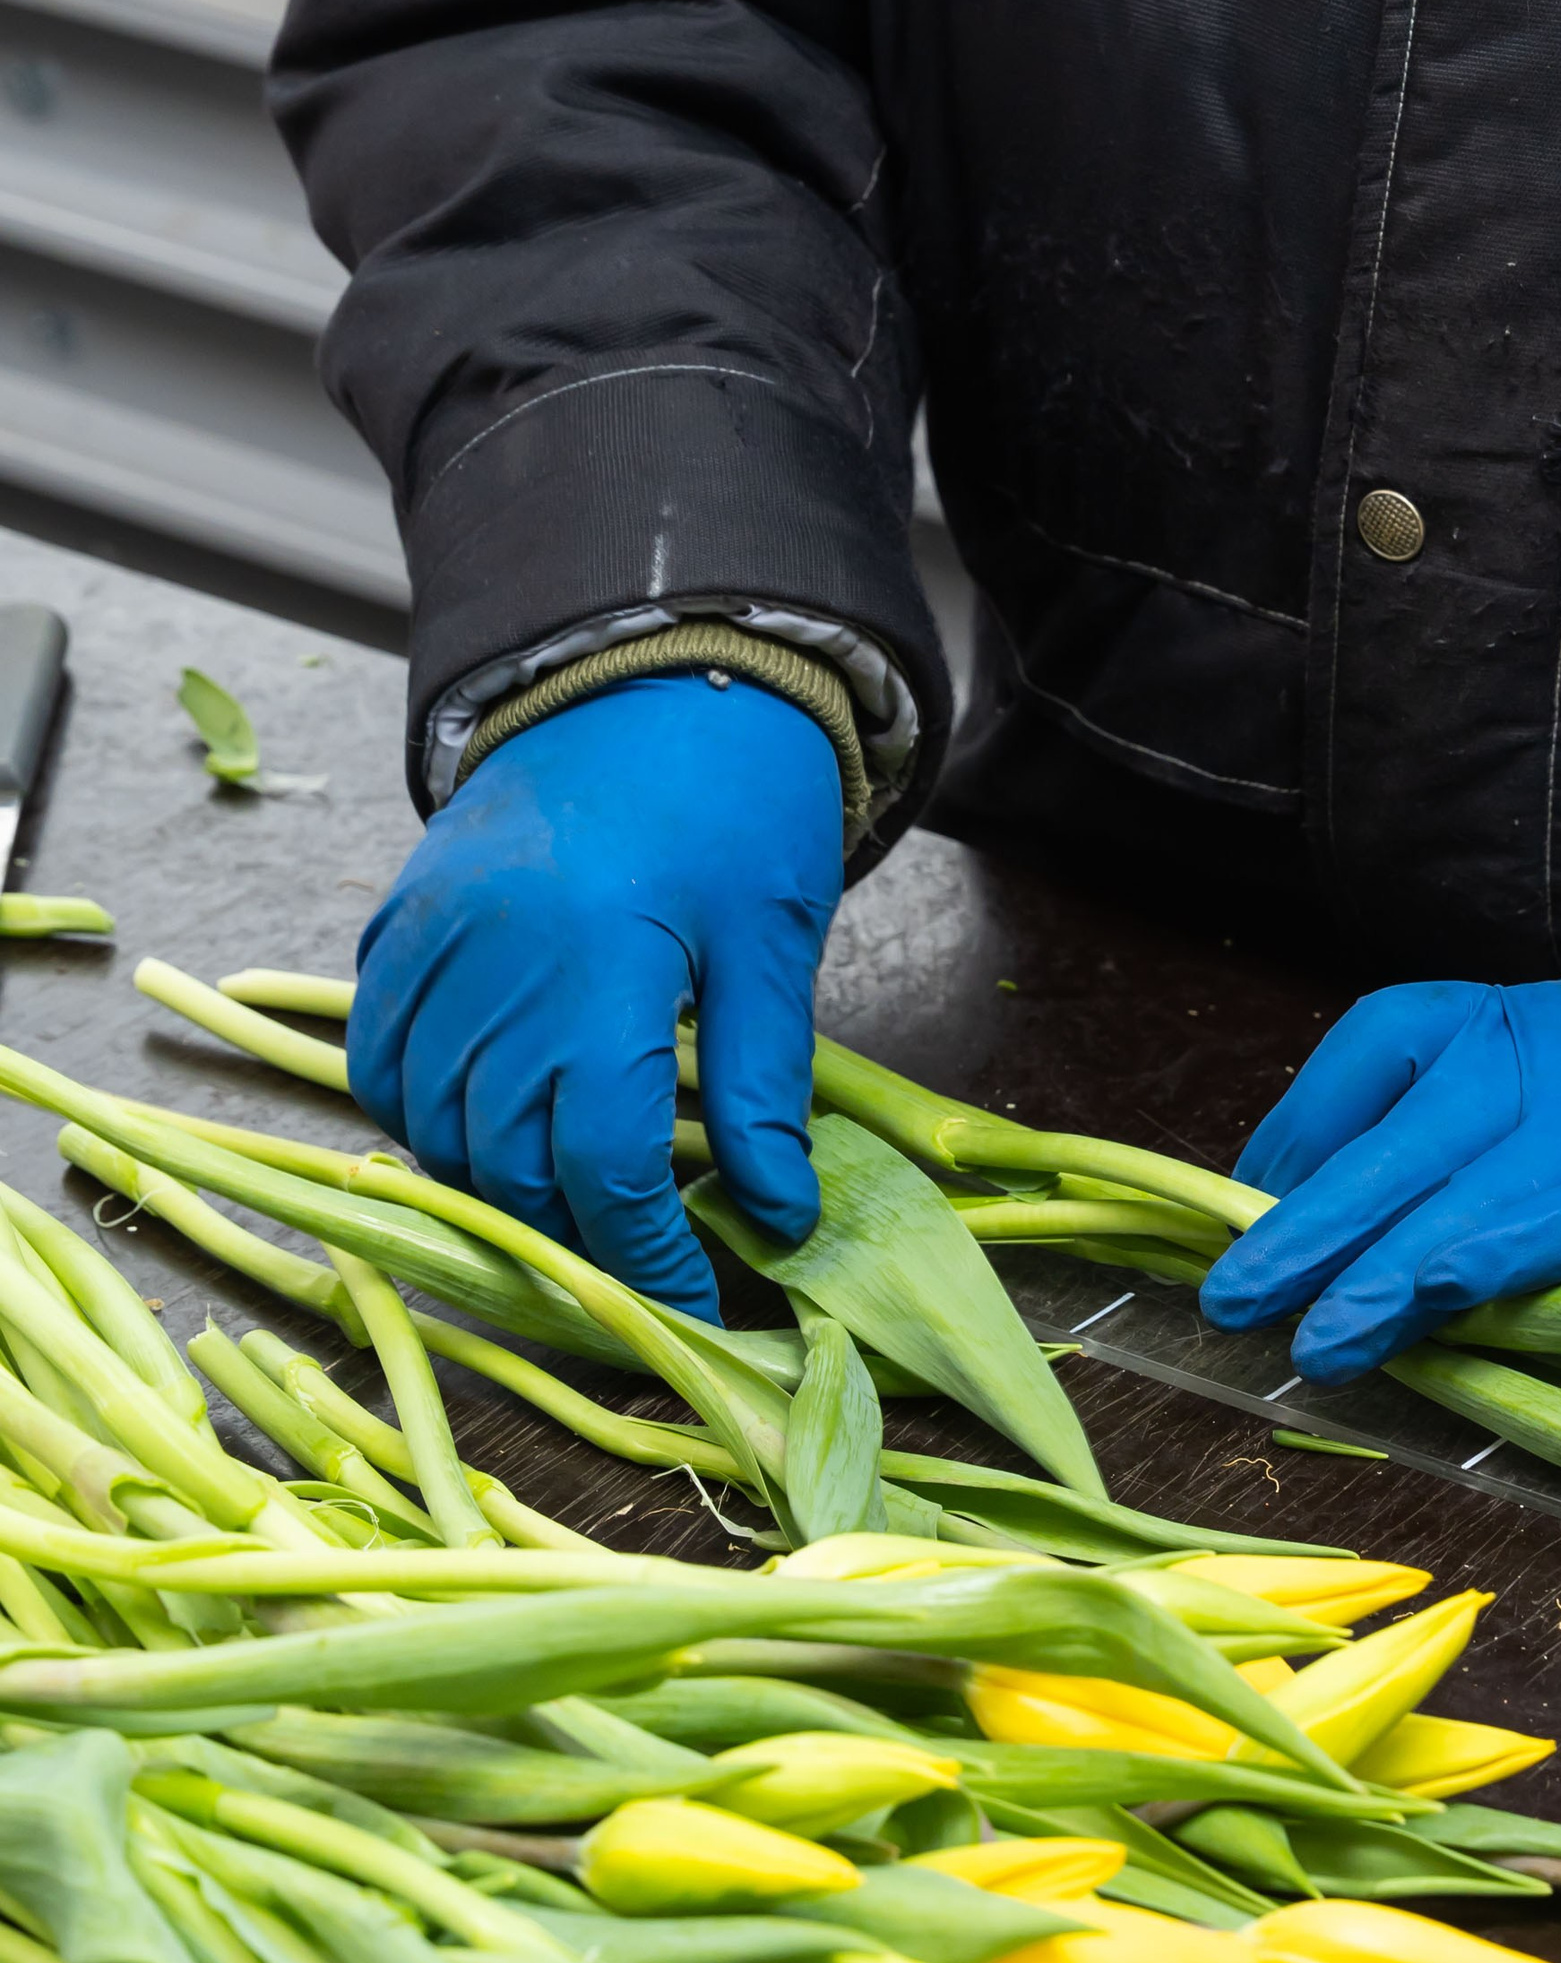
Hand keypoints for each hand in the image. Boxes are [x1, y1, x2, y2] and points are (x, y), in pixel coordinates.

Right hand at [350, 676, 840, 1315]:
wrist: (653, 668)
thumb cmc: (734, 802)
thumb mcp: (773, 942)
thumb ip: (763, 1086)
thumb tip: (781, 1213)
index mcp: (601, 966)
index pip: (601, 1163)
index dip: (645, 1251)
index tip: (688, 1293)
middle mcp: (495, 959)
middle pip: (505, 1157)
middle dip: (572, 1229)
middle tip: (636, 1251)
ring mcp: (432, 937)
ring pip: (429, 1120)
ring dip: (491, 1179)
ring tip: (568, 1195)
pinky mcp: (400, 919)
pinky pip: (377, 1052)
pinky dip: (417, 1110)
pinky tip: (481, 1125)